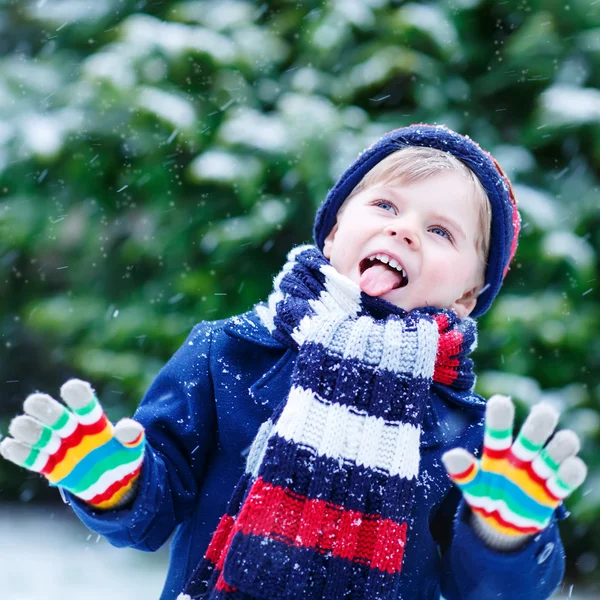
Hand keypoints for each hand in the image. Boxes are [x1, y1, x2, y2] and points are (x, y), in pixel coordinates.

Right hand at [0, 379, 144, 509]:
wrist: (115, 484)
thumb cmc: (124, 458)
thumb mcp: (134, 447)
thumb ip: (132, 436)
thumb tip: (130, 428)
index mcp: (95, 423)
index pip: (86, 407)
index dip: (79, 398)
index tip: (71, 387)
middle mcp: (75, 432)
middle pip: (58, 418)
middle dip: (47, 410)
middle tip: (34, 402)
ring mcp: (62, 449)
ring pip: (42, 436)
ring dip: (30, 430)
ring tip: (19, 424)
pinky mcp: (52, 467)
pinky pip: (34, 459)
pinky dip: (21, 453)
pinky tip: (9, 445)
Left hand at [442, 395, 586, 550]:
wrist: (503, 523)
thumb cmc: (486, 494)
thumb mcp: (472, 486)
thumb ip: (463, 472)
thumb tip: (450, 456)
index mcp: (497, 451)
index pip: (498, 431)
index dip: (500, 418)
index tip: (500, 402)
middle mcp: (521, 456)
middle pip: (533, 434)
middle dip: (539, 423)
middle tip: (544, 412)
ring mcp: (539, 472)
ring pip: (556, 451)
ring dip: (562, 445)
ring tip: (565, 440)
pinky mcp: (553, 491)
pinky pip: (567, 478)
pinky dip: (571, 472)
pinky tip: (570, 466)